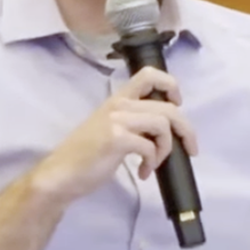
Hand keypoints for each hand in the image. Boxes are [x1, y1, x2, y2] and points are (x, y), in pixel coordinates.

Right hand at [30, 69, 198, 206]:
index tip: (178, 104)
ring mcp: (116, 120)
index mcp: (117, 100)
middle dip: (186, 130)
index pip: (149, 75)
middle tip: (189, 149)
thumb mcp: (111, 130)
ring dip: (166, 149)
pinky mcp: (116, 138)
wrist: (60, 175)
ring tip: (153, 164)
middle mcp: (118, 105)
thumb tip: (165, 129)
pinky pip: (150, 146)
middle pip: (168, 107)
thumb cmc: (85, 156)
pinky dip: (152, 162)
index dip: (171, 85)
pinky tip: (142, 172)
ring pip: (163, 124)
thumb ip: (134, 123)